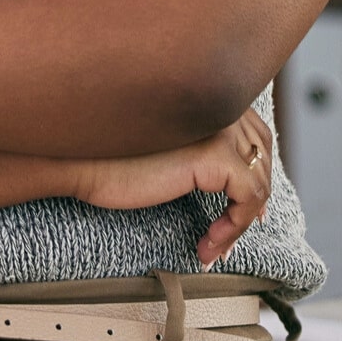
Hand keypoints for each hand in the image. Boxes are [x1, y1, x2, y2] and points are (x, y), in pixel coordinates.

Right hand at [71, 107, 272, 268]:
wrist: (79, 158)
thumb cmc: (109, 153)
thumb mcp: (164, 145)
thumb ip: (195, 144)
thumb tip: (227, 176)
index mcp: (208, 95)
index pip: (255, 129)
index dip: (256, 167)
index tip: (246, 205)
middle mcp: (220, 104)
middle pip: (262, 153)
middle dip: (256, 195)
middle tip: (237, 229)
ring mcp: (220, 128)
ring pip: (258, 182)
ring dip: (241, 221)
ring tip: (216, 245)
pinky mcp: (214, 156)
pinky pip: (246, 199)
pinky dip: (233, 228)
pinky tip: (207, 244)